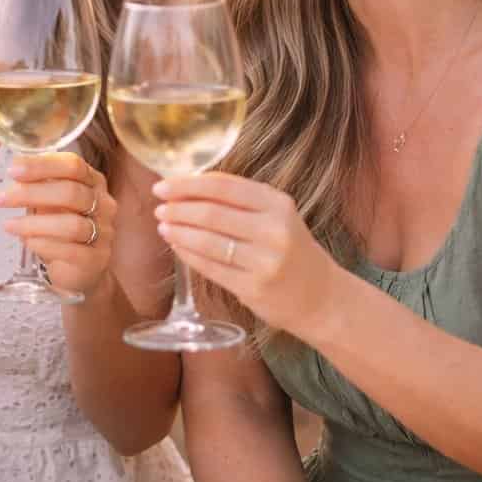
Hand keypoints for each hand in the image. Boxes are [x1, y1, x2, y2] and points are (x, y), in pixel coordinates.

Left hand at [0, 152, 115, 298]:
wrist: (80, 269)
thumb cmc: (61, 228)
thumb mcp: (50, 202)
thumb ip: (37, 185)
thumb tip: (14, 171)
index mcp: (93, 182)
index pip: (73, 165)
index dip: (42, 166)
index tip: (12, 171)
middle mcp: (104, 204)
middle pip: (70, 192)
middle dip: (31, 193)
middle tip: (0, 198)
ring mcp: (103, 233)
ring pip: (71, 224)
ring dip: (34, 223)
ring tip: (8, 225)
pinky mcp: (96, 259)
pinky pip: (70, 251)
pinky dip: (45, 245)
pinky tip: (27, 242)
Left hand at [153, 172, 338, 339]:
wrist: (321, 296)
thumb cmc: (290, 250)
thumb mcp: (276, 216)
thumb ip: (239, 201)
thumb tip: (186, 188)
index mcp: (277, 203)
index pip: (223, 186)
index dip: (187, 184)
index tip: (163, 185)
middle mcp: (274, 230)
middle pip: (211, 213)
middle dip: (178, 209)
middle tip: (159, 207)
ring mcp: (264, 261)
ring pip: (207, 241)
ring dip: (178, 232)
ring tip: (163, 225)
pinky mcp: (253, 288)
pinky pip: (210, 267)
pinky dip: (187, 255)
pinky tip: (177, 246)